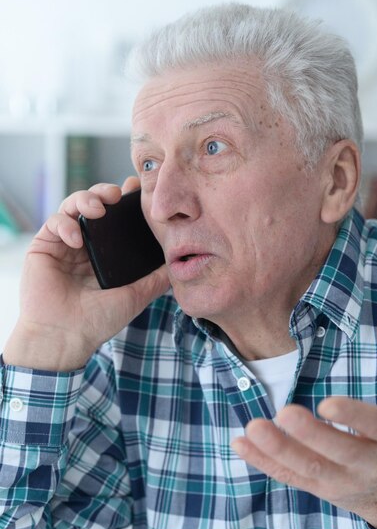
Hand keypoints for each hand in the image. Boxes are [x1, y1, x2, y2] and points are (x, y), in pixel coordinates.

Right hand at [3, 178, 169, 370]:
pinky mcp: (44, 246)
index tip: (138, 190)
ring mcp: (65, 244)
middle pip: (95, 204)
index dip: (127, 201)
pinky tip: (76, 238)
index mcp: (107, 253)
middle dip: (106, 192)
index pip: (117, 218)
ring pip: (73, 205)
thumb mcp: (136, 296)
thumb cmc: (98, 321)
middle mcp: (86, 245)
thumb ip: (157, 279)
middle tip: (118, 194)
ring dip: (86, 199)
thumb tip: (180, 263)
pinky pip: (54, 222)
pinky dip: (66, 223)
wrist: (66, 337)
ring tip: (99, 208)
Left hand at [231, 309, 376, 528]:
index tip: (326, 402)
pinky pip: (292, 478)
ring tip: (253, 427)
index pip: (376, 425)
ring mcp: (346, 481)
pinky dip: (265, 463)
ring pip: (311, 469)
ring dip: (280, 450)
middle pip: (339, 451)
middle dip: (310, 435)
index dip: (353, 415)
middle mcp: (373, 463)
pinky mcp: (324, 490)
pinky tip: (241, 444)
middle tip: (283, 412)